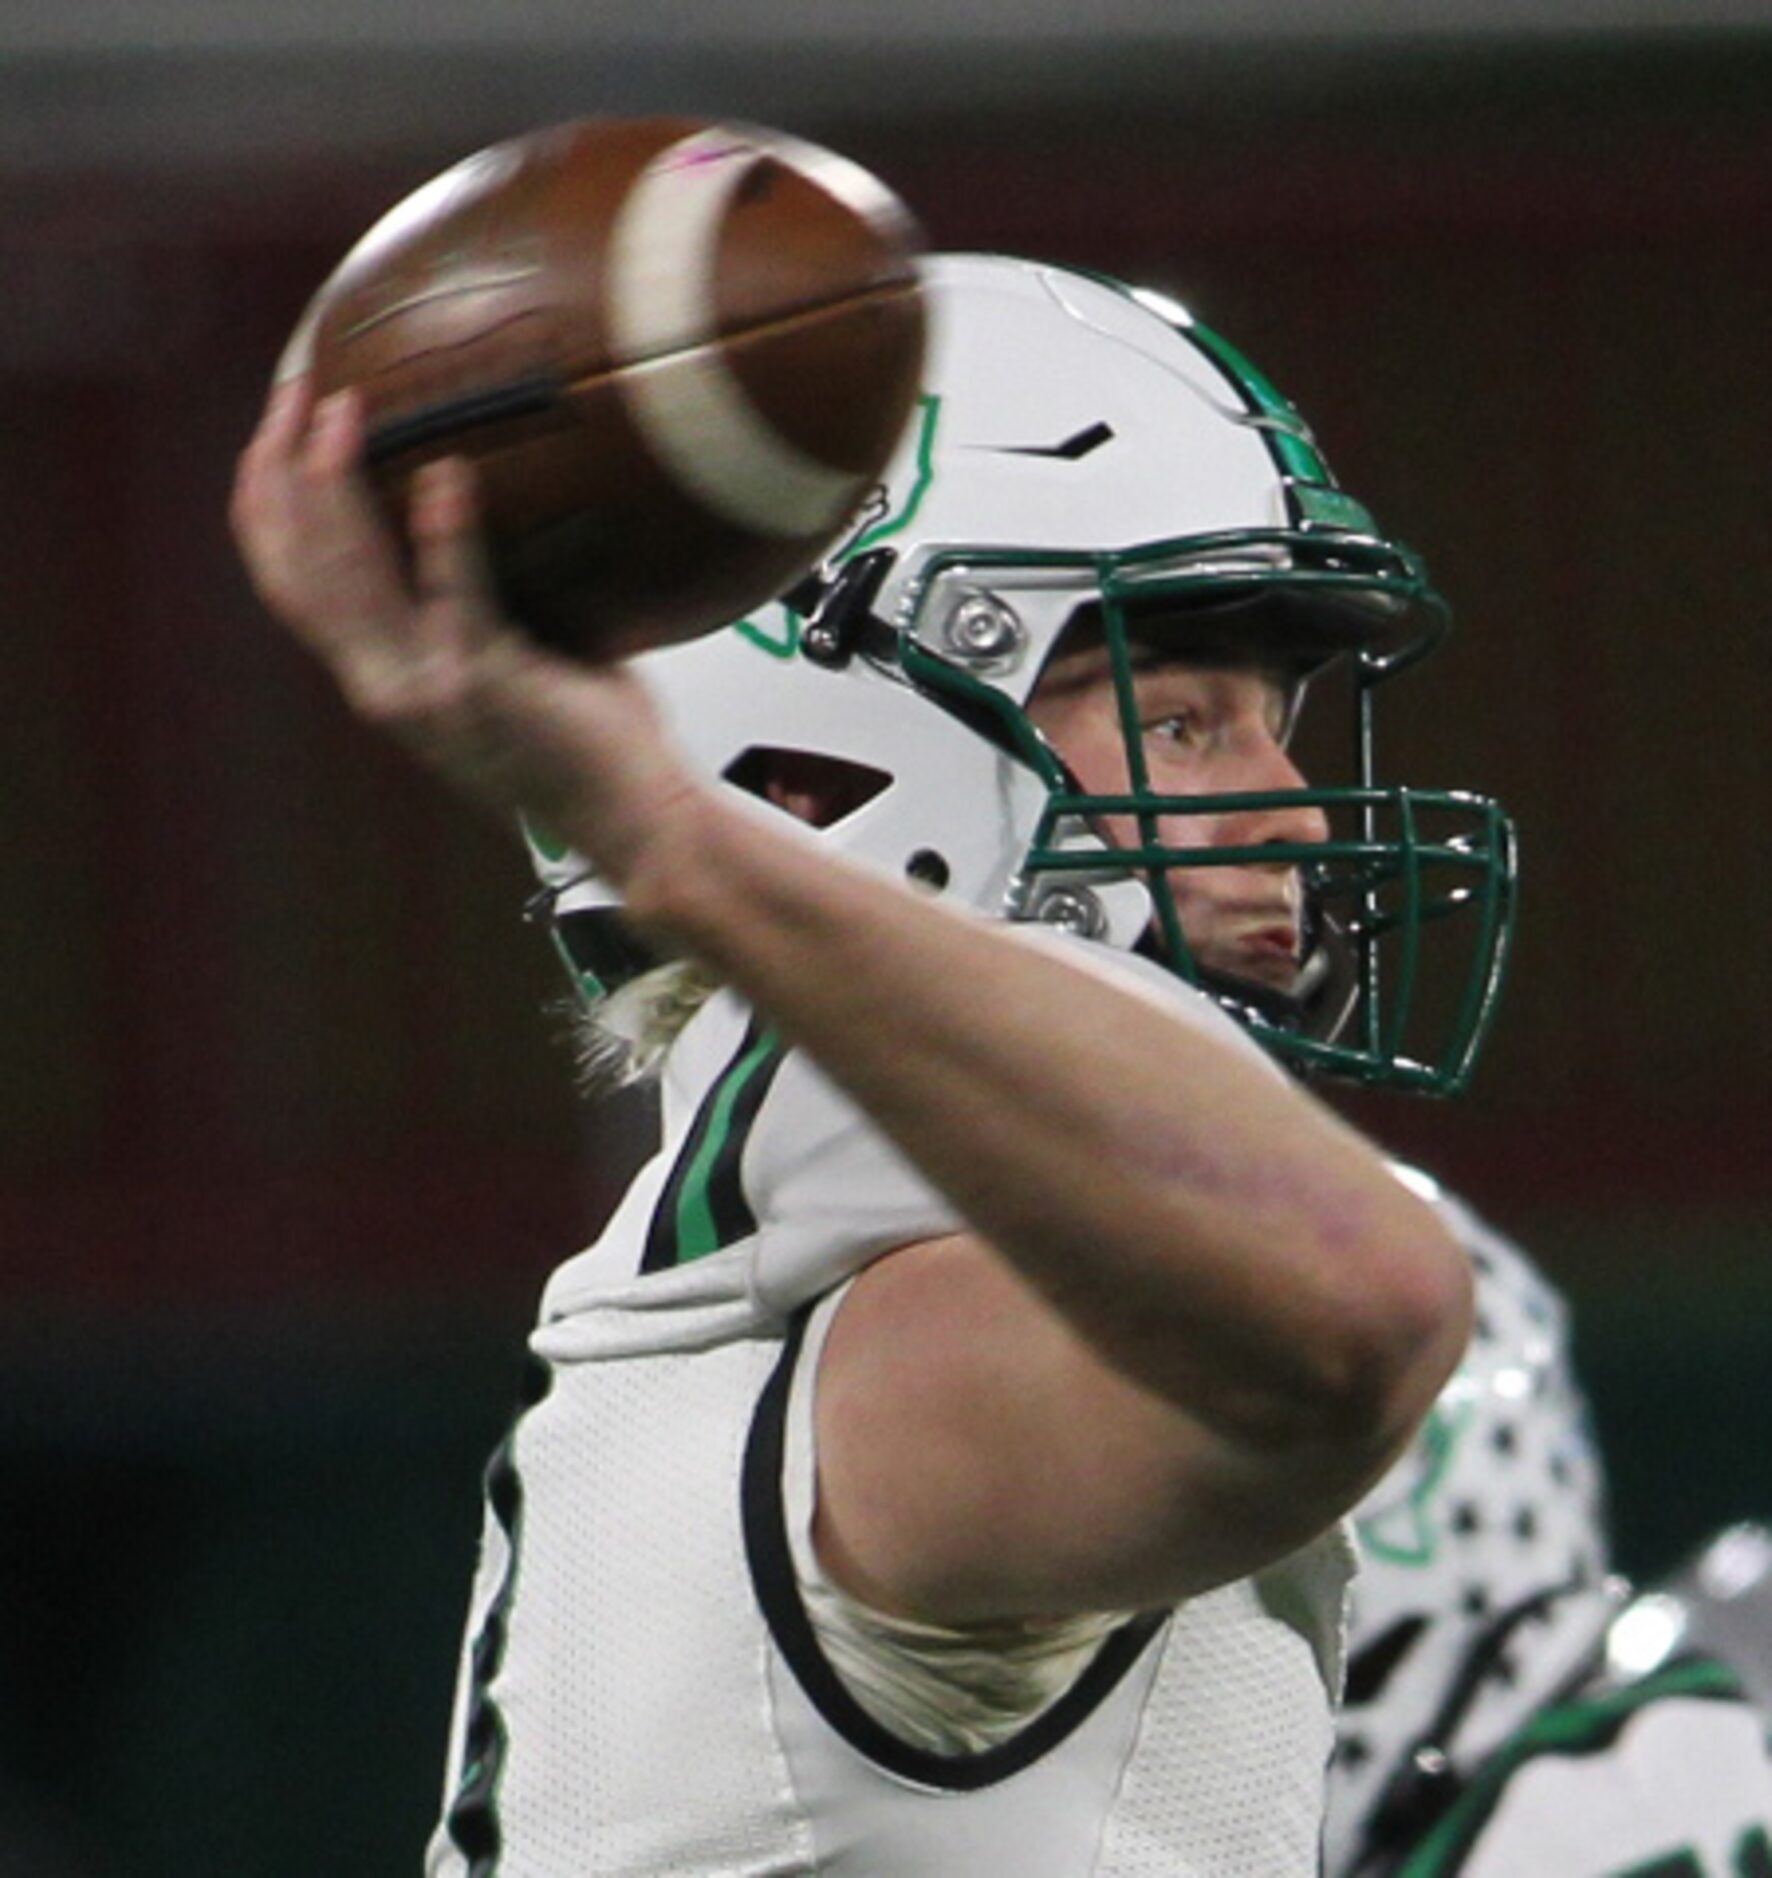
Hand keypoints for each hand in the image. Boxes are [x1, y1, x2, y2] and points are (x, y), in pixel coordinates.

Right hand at [229, 377, 703, 893]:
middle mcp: (381, 685)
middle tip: (299, 386)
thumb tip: (488, 492)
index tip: (276, 419)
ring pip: (350, 573)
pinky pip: (456, 594)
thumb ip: (473, 593)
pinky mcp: (484, 684)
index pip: (288, 578)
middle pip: (298, 564)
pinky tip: (449, 475)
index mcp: (377, 674)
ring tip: (351, 409)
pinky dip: (448, 533)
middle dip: (283, 467)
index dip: (267, 496)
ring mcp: (426, 689)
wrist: (633, 816)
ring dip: (342, 483)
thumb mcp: (507, 653)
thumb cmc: (588, 732)